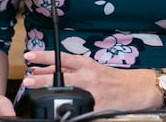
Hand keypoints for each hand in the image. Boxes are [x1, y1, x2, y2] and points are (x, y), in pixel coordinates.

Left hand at [22, 50, 158, 110]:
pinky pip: (82, 107)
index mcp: (86, 64)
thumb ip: (72, 70)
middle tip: (27, 79)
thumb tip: (48, 70)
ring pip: (68, 90)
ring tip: (35, 92)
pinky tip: (59, 109)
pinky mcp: (98, 106)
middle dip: (42, 78)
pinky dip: (69, 107)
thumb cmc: (113, 79)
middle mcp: (88, 76)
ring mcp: (93, 91)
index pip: (61, 58)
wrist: (137, 88)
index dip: (44, 56)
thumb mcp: (92, 69)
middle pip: (61, 75)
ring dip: (51, 91)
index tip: (29, 56)